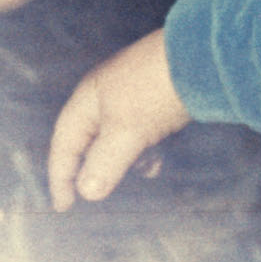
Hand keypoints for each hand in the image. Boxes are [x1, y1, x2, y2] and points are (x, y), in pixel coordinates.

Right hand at [48, 30, 189, 210]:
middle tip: (90, 196)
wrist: (200, 55)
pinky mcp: (155, 97)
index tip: (64, 206)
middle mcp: (104, 95)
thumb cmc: (155, 89)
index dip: (60, 175)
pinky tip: (155, 162)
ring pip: (116, 137)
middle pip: (88, 140)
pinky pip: (139, 131)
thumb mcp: (126, 130)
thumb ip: (105, 162)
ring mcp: (131, 95)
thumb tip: (86, 192)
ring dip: (121, 161)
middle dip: (90, 168)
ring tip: (138, 174)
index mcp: (88, 99)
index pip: (64, 142)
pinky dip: (142, 150)